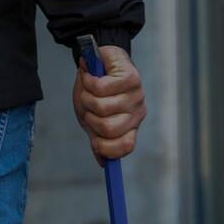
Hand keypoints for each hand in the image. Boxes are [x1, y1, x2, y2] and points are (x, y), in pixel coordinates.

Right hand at [73, 45, 145, 165]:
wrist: (96, 60)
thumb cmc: (94, 92)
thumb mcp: (92, 118)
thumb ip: (98, 138)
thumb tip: (103, 163)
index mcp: (129, 127)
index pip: (125, 147)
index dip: (104, 147)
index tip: (94, 138)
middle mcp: (137, 113)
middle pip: (108, 129)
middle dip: (89, 117)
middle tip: (89, 104)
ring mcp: (136, 95)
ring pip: (102, 107)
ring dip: (87, 97)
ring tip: (89, 87)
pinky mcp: (131, 77)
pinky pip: (102, 88)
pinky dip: (88, 82)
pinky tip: (90, 76)